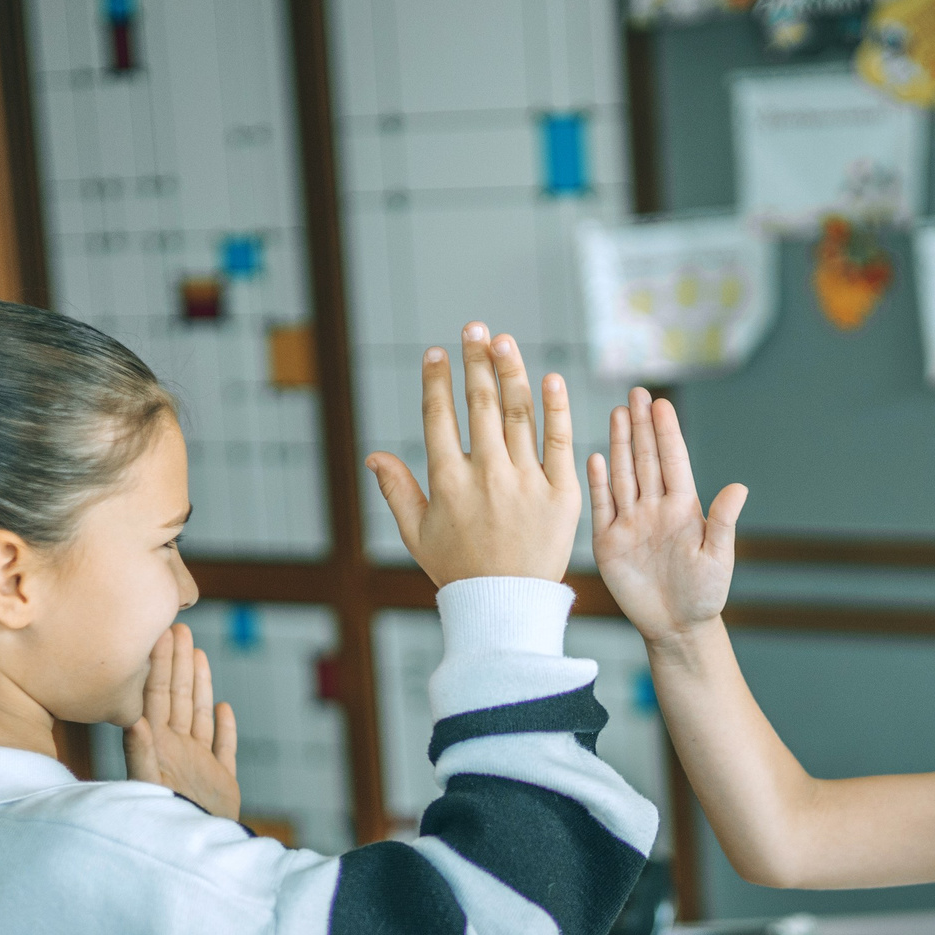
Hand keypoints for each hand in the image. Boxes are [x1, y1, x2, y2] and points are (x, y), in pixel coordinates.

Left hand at [125, 623, 239, 820]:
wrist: (197, 857)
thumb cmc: (166, 825)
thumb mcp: (150, 788)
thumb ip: (141, 755)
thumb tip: (134, 720)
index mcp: (158, 746)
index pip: (156, 696)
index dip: (160, 664)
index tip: (160, 633)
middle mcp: (176, 750)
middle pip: (178, 698)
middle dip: (179, 663)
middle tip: (179, 628)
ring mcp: (198, 765)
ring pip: (199, 715)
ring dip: (200, 686)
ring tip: (198, 655)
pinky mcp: (221, 783)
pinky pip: (223, 749)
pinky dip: (225, 729)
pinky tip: (224, 709)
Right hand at [367, 325, 577, 584]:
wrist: (509, 607)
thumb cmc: (460, 571)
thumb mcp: (418, 535)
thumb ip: (397, 491)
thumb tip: (373, 454)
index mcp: (448, 482)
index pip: (440, 417)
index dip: (437, 381)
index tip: (437, 354)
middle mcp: (486, 475)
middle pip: (480, 404)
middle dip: (475, 360)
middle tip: (474, 327)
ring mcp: (526, 482)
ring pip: (518, 413)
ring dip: (510, 371)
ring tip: (503, 340)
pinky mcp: (561, 493)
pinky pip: (559, 441)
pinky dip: (555, 407)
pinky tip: (549, 377)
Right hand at [589, 389, 746, 646]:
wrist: (676, 627)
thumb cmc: (705, 595)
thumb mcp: (718, 558)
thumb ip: (723, 521)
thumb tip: (740, 486)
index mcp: (684, 509)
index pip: (674, 462)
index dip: (667, 432)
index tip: (661, 403)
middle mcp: (655, 509)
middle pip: (646, 460)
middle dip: (641, 425)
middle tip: (636, 392)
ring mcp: (630, 523)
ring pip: (623, 475)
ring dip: (619, 444)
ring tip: (617, 413)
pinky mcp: (609, 542)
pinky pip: (601, 506)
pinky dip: (597, 482)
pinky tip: (594, 457)